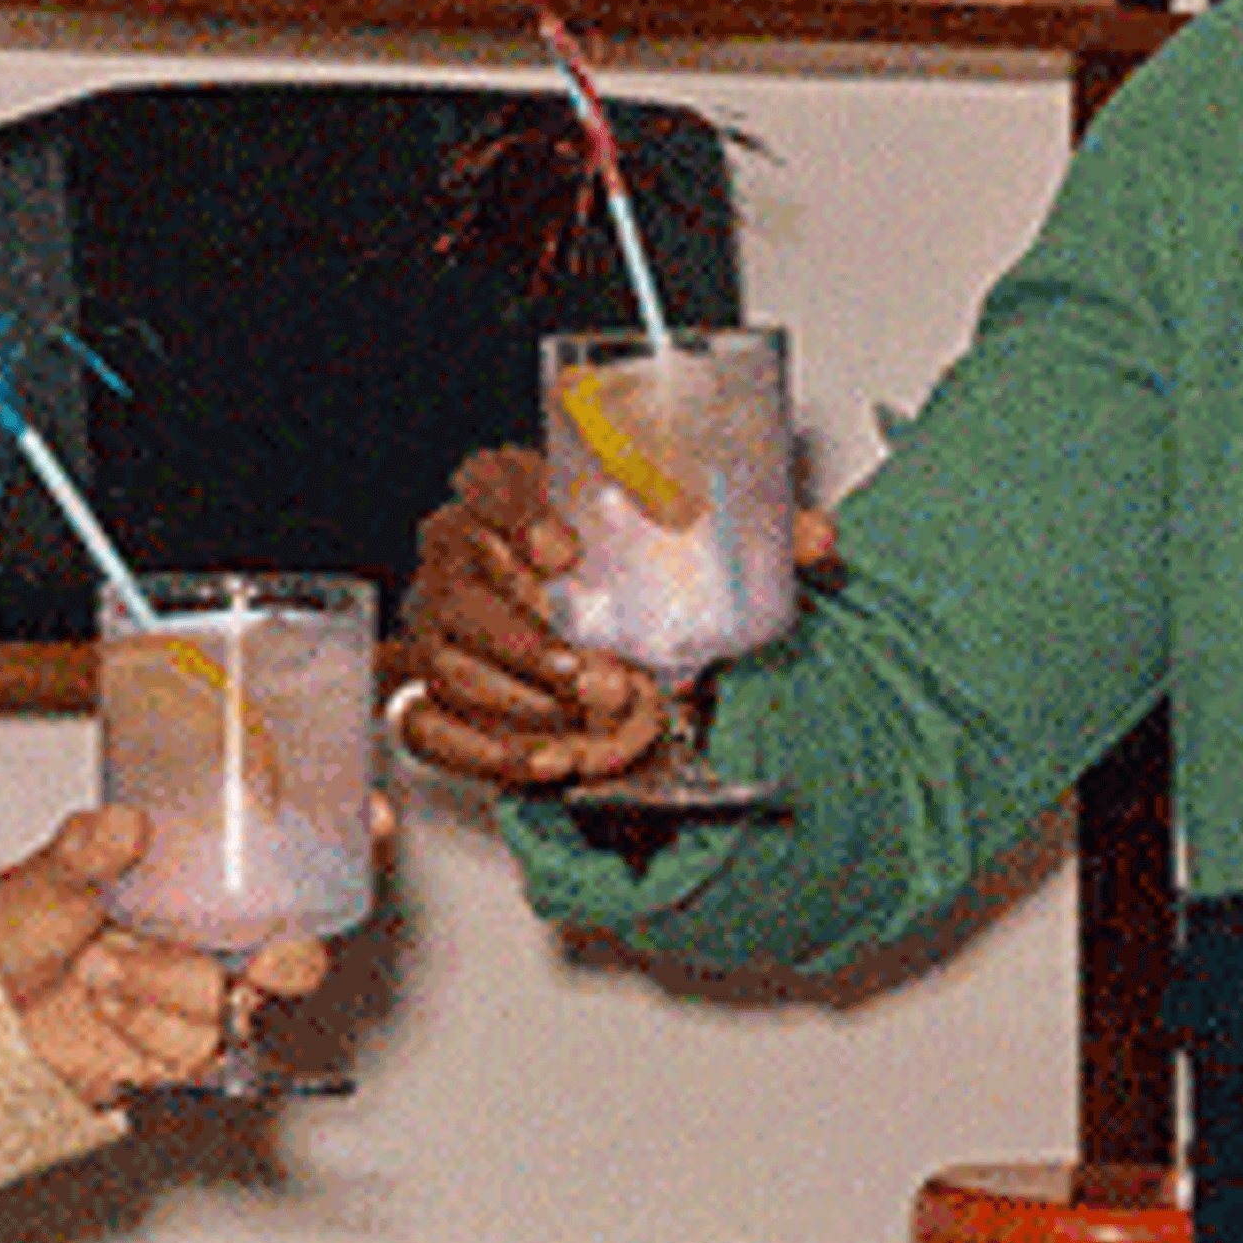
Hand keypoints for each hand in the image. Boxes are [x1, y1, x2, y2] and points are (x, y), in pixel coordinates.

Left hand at [0, 806, 337, 1107]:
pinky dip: (146, 1027)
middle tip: (248, 949)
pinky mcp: (190, 1052)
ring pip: (234, 1002)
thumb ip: (85, 846)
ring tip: (104, 966)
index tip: (373, 819)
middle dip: (280, 954)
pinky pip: (199, 1050)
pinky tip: (111, 1006)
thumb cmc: (29, 925)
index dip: (351, 838)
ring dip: (164, 986)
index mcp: (210, 878)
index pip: (302, 856)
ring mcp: (210, 997)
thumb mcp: (51, 870)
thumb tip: (122, 824)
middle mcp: (224, 938)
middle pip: (301, 953)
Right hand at [395, 450, 837, 792]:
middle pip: (459, 585)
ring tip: (583, 717)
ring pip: (445, 660)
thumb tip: (817, 541)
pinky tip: (546, 761)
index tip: (564, 553)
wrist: (582, 640)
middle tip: (595, 672)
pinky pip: (427, 726)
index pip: (485, 481)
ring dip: (518, 697)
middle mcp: (457, 557)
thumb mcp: (686, 550)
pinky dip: (485, 751)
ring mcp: (433, 627)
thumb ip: (754, 539)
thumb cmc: (622, 580)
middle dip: (527, 638)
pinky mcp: (425, 695)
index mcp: (508, 499)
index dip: (514, 513)